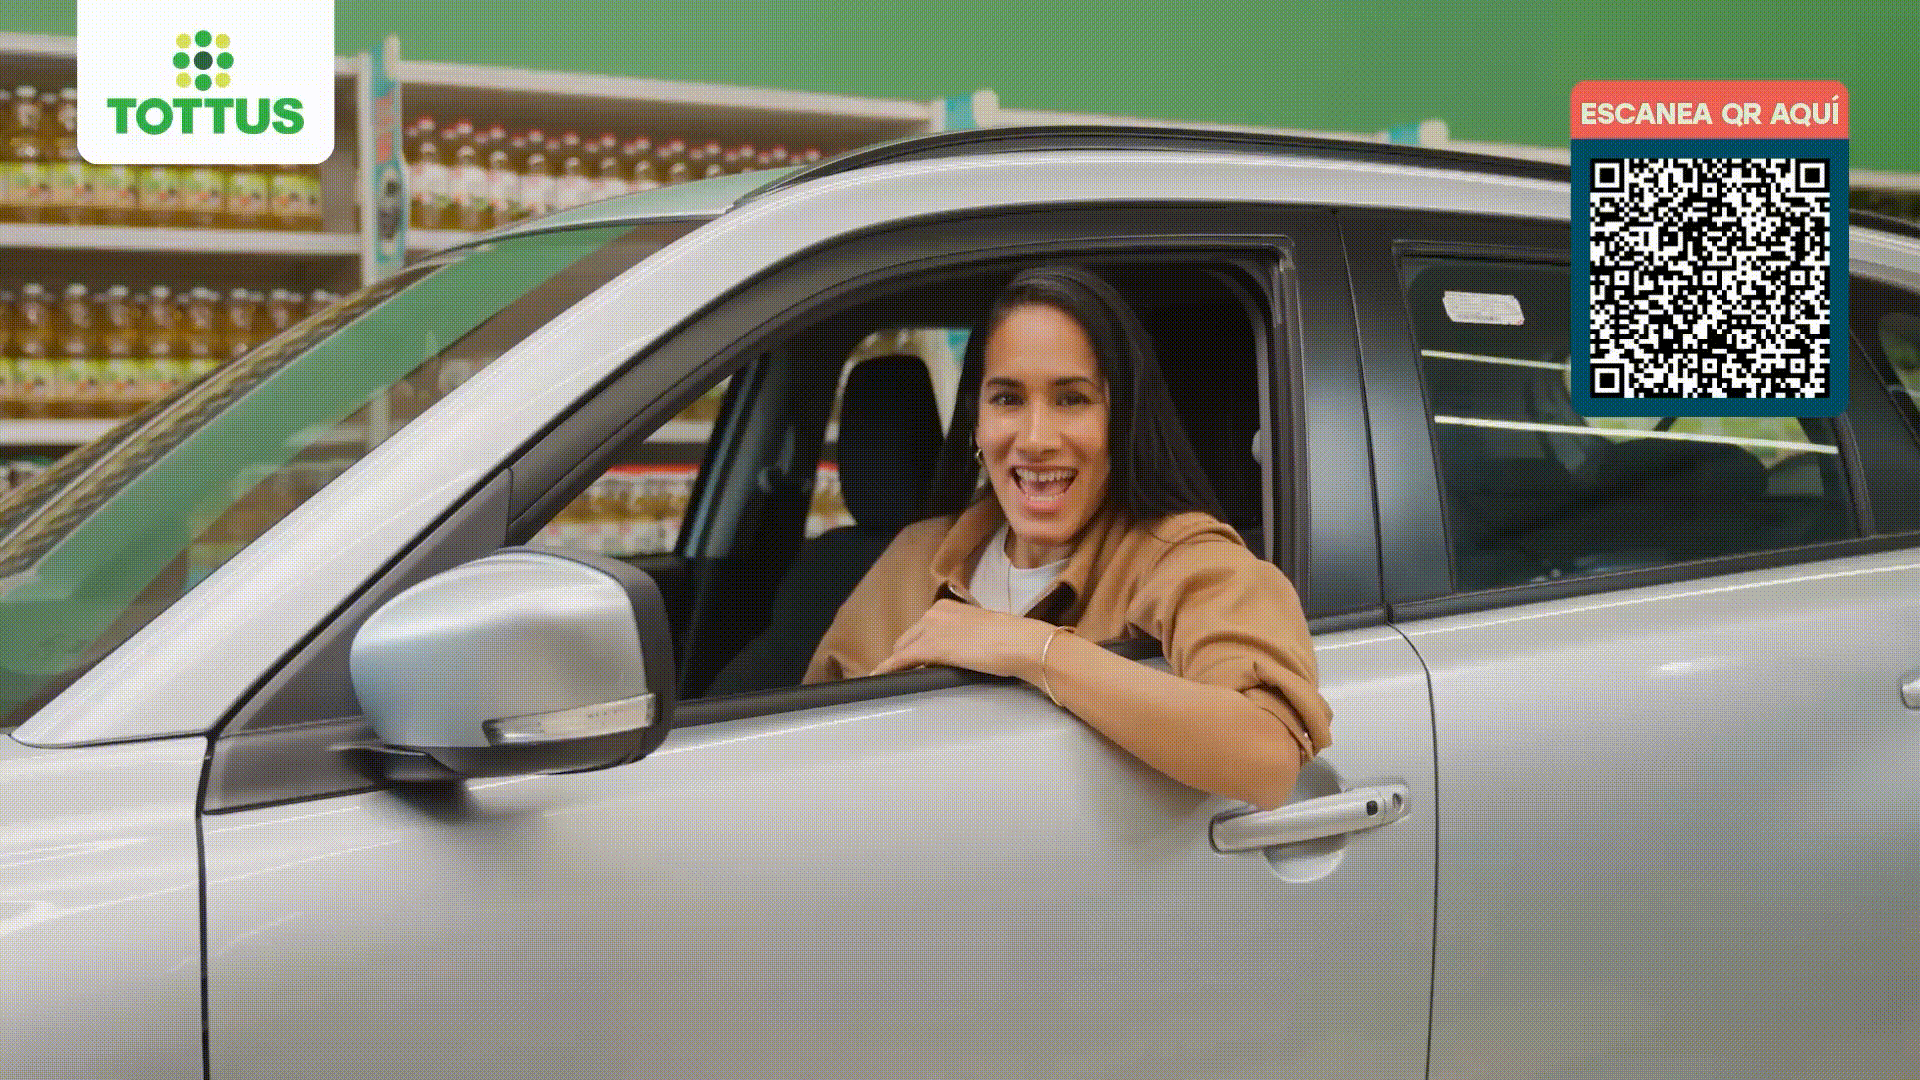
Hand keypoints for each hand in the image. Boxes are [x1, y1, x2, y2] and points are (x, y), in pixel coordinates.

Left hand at [868, 599, 1054, 680]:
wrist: (1018, 643)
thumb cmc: (1011, 639)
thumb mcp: (983, 631)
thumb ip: (966, 636)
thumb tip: (962, 650)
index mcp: (948, 607)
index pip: (923, 627)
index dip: (918, 644)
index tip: (916, 657)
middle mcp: (934, 613)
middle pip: (909, 637)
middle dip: (905, 654)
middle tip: (906, 672)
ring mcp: (930, 629)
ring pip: (902, 649)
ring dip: (897, 663)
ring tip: (890, 679)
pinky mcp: (929, 648)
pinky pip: (900, 660)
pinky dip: (887, 669)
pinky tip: (878, 678)